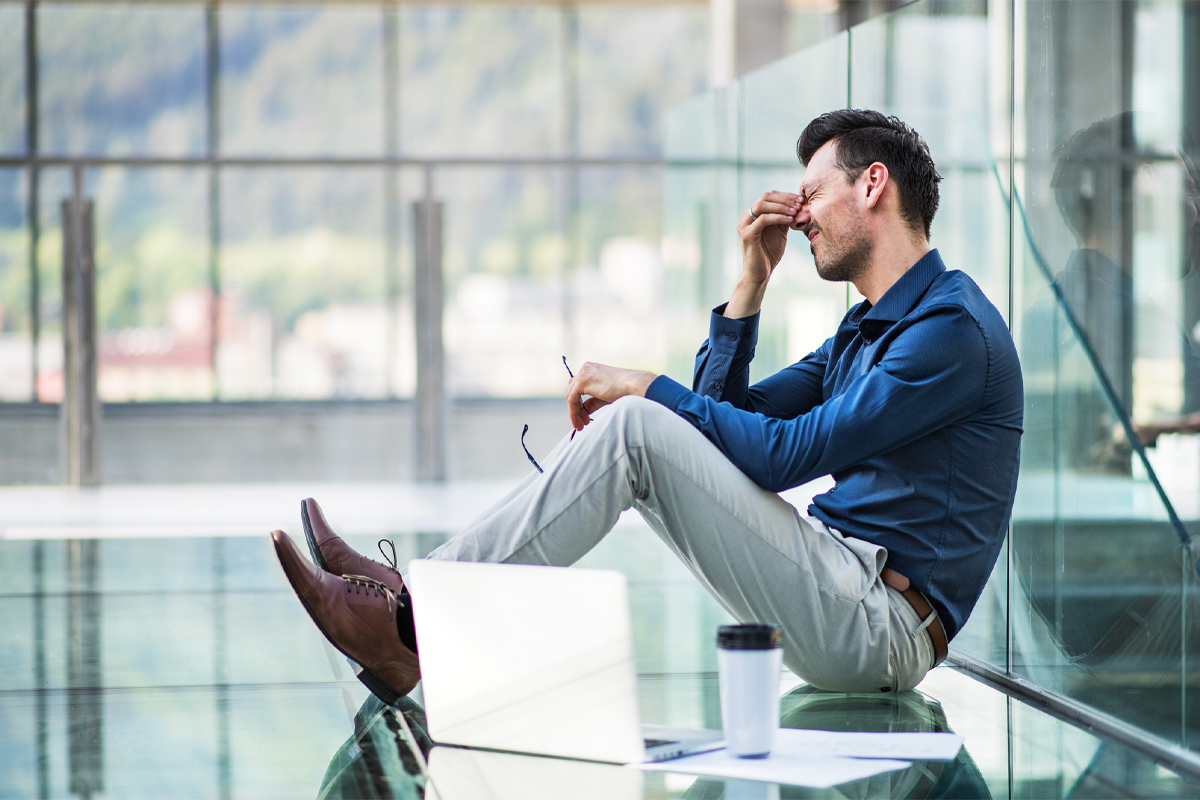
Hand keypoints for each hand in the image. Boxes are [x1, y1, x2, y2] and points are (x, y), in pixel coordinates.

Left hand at [565, 362, 656, 430]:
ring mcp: (583, 373)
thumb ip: (593, 402)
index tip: (585, 418)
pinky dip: (574, 412)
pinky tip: (580, 421)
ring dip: (575, 412)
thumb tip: (584, 410)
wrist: (633, 386)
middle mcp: (585, 368)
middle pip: (573, 391)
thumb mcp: (605, 397)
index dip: (580, 404)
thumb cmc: (625, 390)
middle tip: (583, 423)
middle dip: (577, 409)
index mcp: (592, 369)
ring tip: (581, 425)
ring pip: (571, 396)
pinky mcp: (581, 381)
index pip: (579, 387)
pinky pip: (572, 399)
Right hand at [728, 191, 801, 317]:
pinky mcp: (747, 234)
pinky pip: (763, 219)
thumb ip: (786, 218)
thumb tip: (802, 206)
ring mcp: (744, 225)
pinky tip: (790, 220)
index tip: (801, 200)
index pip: (769, 196)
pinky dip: (778, 217)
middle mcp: (745, 217)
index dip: (785, 196)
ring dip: (782, 206)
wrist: (760, 273)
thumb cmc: (770, 253)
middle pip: (765, 197)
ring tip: (796, 211)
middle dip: (785, 199)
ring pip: (762, 205)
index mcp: (752, 214)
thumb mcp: (780, 231)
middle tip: (800, 204)